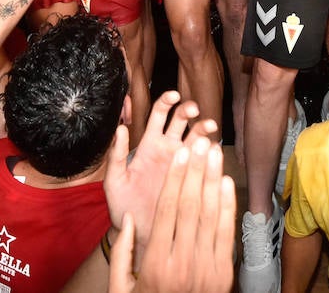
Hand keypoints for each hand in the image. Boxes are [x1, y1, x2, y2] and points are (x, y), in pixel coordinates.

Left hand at [105, 91, 218, 249]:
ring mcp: (184, 162)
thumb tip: (119, 128)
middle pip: (183, 120)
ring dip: (204, 129)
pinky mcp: (194, 177)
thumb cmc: (124, 206)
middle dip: (189, 110)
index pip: (160, 114)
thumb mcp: (114, 181)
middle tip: (193, 111)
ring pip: (198, 137)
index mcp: (150, 144)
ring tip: (208, 130)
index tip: (174, 96)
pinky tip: (214, 152)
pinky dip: (212, 153)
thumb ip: (116, 155)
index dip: (167, 101)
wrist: (139, 233)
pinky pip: (206, 161)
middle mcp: (169, 148)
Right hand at [108, 135, 235, 292]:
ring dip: (213, 180)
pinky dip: (227, 206)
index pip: (168, 210)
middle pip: (191, 205)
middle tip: (199, 141)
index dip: (175, 178)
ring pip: (211, 214)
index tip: (179, 153)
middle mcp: (182, 263)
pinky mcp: (224, 274)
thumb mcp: (120, 288)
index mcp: (155, 264)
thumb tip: (129, 220)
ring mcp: (207, 268)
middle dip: (195, 170)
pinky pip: (226, 233)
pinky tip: (226, 183)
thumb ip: (123, 254)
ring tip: (214, 152)